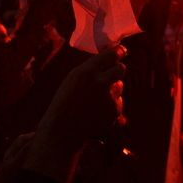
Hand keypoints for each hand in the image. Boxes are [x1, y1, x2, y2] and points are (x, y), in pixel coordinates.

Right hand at [24, 47, 125, 182]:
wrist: (62, 131)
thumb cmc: (65, 103)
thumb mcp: (73, 79)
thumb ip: (91, 70)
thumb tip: (111, 60)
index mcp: (86, 72)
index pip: (111, 55)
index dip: (117, 52)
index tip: (121, 50)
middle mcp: (99, 83)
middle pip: (121, 68)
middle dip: (118, 69)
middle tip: (113, 72)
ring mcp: (108, 98)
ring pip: (119, 86)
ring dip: (112, 89)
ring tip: (94, 100)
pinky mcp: (114, 111)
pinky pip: (118, 102)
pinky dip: (110, 105)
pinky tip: (96, 111)